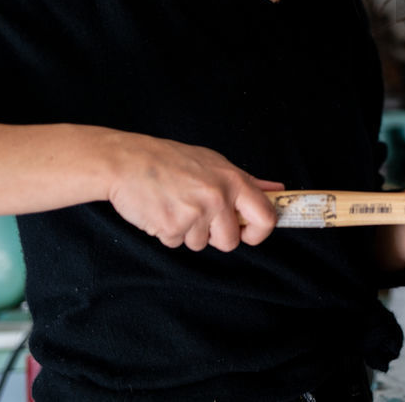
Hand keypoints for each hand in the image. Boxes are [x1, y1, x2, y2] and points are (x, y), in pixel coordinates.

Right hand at [103, 133, 282, 251]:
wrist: (128, 162)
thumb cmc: (171, 160)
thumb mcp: (214, 163)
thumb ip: (246, 181)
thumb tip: (276, 190)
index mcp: (233, 180)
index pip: (265, 217)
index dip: (260, 232)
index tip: (248, 233)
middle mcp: (218, 197)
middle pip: (230, 241)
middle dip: (215, 237)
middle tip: (198, 215)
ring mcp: (195, 214)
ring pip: (200, 244)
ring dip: (187, 232)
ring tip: (175, 205)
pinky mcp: (171, 227)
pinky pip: (176, 243)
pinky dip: (168, 232)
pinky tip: (161, 210)